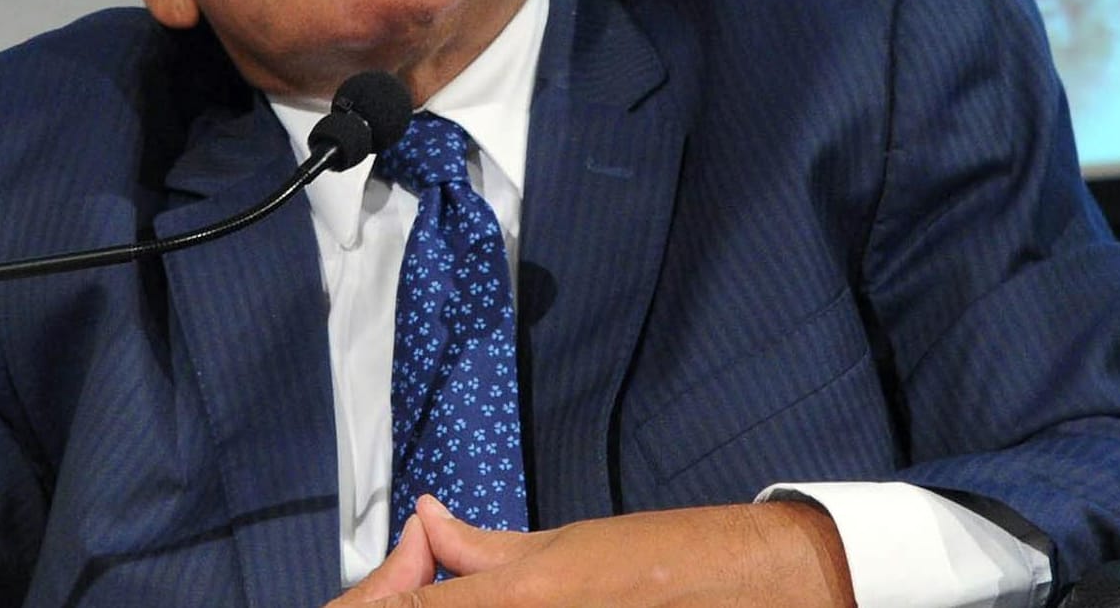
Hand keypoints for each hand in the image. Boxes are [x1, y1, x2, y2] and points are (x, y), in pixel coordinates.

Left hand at [327, 495, 853, 606]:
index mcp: (521, 598)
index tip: (377, 591)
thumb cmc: (661, 562)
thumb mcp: (564, 544)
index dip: (381, 601)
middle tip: (419, 587)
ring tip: (451, 592)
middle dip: (410, 605)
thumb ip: (483, 545)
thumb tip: (427, 520)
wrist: (742, 590)